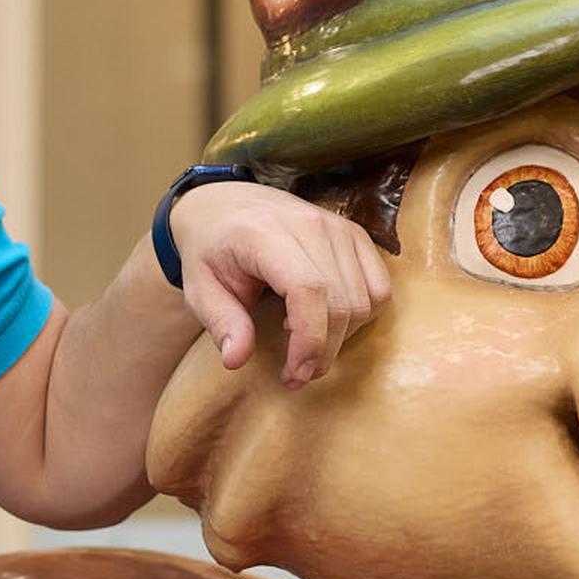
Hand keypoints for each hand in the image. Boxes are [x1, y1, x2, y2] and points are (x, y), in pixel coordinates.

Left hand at [169, 182, 393, 388]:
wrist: (224, 204)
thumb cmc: (210, 249)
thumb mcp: (199, 288)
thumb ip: (221, 323)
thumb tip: (235, 360)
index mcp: (266, 233)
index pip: (308, 290)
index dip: (310, 341)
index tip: (294, 374)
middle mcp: (310, 225)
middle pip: (341, 302)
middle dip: (323, 351)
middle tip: (296, 374)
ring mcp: (338, 227)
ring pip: (365, 300)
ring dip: (341, 337)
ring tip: (303, 342)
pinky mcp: (354, 235)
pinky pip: (379, 287)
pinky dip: (360, 314)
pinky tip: (324, 317)